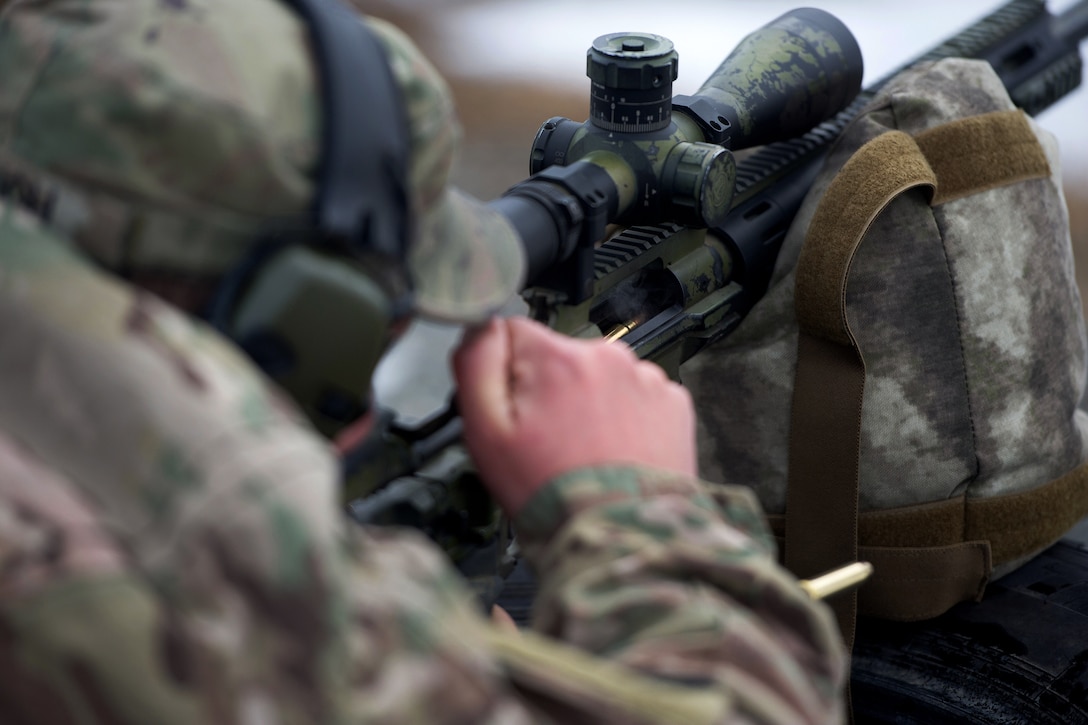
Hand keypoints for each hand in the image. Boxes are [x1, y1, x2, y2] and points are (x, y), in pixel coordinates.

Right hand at [451, 316, 696, 515]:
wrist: (623, 538)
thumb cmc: (552, 494)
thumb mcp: (485, 432)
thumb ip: (477, 363)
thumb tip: (481, 323)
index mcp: (558, 358)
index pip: (514, 333)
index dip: (506, 375)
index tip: (516, 414)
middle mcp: (607, 357)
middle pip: (559, 356)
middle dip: (550, 391)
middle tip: (549, 443)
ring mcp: (646, 379)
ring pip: (598, 377)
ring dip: (589, 405)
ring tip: (584, 454)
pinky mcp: (673, 404)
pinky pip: (636, 397)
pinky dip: (625, 420)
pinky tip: (614, 453)